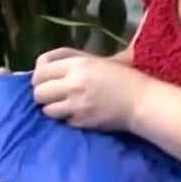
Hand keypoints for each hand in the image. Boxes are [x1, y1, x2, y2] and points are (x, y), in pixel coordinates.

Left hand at [31, 48, 145, 131]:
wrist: (141, 100)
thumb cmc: (122, 76)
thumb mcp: (97, 60)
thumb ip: (69, 59)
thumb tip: (41, 64)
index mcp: (77, 65)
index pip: (40, 71)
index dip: (39, 77)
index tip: (47, 81)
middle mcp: (73, 84)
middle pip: (39, 92)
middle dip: (43, 94)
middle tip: (54, 95)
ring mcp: (76, 105)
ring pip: (47, 110)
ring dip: (53, 108)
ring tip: (65, 106)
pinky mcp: (82, 122)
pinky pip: (62, 122)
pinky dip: (67, 119)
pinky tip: (79, 114)